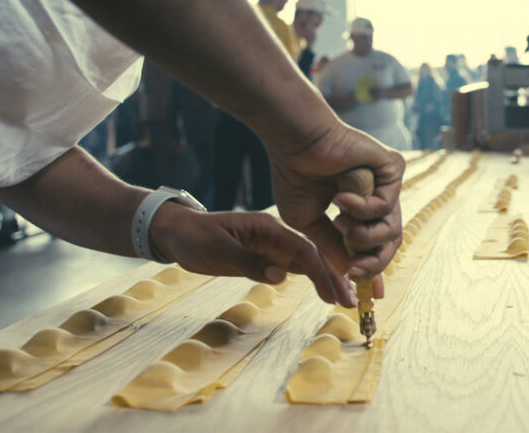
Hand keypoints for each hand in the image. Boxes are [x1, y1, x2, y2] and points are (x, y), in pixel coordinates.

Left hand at [150, 206, 355, 305]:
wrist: (177, 232)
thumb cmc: (193, 238)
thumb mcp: (217, 251)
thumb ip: (249, 262)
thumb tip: (280, 276)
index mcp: (268, 228)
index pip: (303, 250)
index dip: (322, 272)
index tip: (336, 294)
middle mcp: (276, 235)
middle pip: (311, 255)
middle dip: (333, 276)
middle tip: (351, 300)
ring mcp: (272, 246)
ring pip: (307, 262)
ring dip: (327, 278)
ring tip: (345, 298)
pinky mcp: (266, 256)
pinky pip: (294, 267)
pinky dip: (312, 277)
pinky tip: (325, 288)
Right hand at [263, 122, 404, 302]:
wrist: (296, 142)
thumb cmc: (295, 174)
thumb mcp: (308, 222)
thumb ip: (330, 247)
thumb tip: (347, 273)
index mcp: (358, 208)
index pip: (376, 244)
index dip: (375, 270)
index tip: (370, 296)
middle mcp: (376, 195)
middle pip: (391, 241)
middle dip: (374, 262)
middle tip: (355, 269)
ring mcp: (387, 182)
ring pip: (392, 228)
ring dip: (363, 235)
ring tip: (339, 221)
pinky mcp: (393, 168)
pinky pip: (386, 204)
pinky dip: (362, 208)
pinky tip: (340, 196)